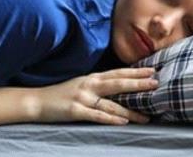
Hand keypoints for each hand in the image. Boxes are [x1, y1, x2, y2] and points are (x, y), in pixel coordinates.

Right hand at [31, 67, 157, 125]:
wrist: (37, 101)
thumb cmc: (61, 94)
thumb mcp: (82, 84)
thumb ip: (99, 84)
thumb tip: (120, 86)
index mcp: (92, 77)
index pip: (118, 73)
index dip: (136, 72)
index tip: (152, 70)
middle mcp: (89, 85)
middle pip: (118, 83)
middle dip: (138, 84)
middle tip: (156, 84)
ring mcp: (82, 97)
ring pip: (111, 104)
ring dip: (130, 110)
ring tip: (146, 115)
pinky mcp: (75, 111)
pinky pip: (96, 115)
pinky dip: (110, 119)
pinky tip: (122, 122)